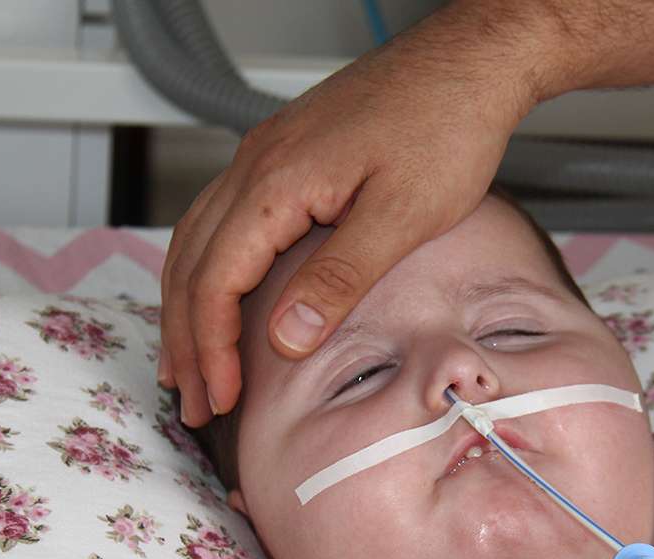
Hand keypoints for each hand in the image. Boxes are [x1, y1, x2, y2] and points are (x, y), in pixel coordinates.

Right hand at [159, 28, 530, 425]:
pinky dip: (211, 270)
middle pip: (190, 263)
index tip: (218, 399)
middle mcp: (257, 165)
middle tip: (191, 401)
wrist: (469, 63)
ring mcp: (267, 156)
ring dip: (188, 306)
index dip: (210, 347)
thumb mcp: (402, 215)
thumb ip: (340, 277)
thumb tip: (286, 337)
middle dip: (184, 338)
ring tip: (191, 364)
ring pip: (198, 240)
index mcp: (277, 183)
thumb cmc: (446, 126)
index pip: (215, 281)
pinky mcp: (287, 156)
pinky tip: (223, 298)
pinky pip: (224, 221)